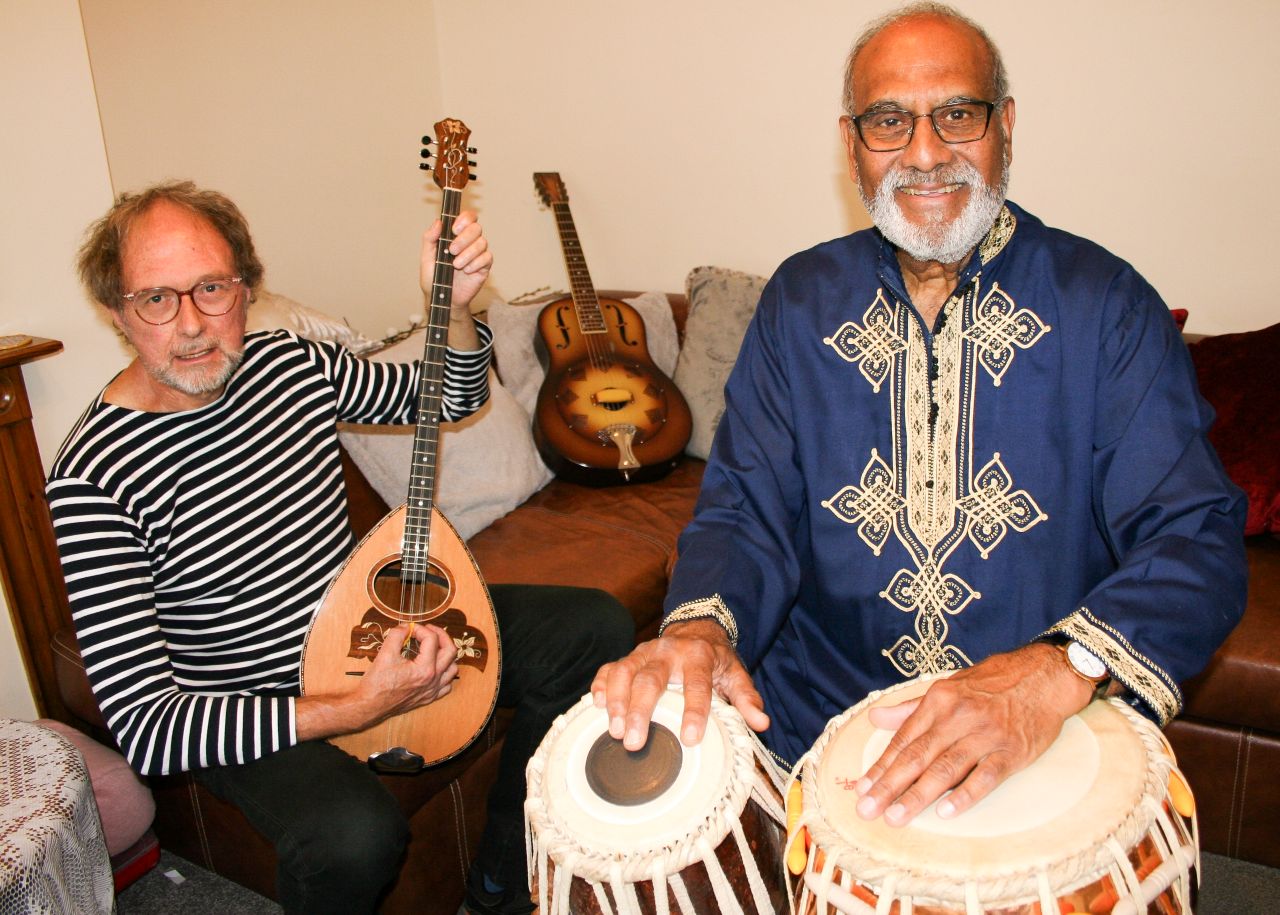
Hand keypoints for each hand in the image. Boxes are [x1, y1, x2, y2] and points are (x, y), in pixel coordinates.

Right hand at [355, 623, 459, 720]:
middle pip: (450, 651)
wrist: (369, 706)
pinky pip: (447, 684)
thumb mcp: (385, 653)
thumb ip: (397, 635)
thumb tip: (406, 626)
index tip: (409, 628)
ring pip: (452, 668)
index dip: (420, 628)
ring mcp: (432, 690)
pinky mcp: (429, 698)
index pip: (431, 639)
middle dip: (441, 635)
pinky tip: (434, 667)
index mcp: (424, 669)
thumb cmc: (376, 683)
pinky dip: (444, 673)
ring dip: (446, 654)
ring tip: (433, 647)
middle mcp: (433, 680)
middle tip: (428, 630)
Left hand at [420, 209, 491, 321]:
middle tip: (452, 250)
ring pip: (482, 243)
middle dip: (464, 238)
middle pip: (476, 228)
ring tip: (456, 265)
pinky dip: (475, 263)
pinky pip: (487, 258)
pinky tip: (466, 271)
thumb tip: (438, 222)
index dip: (465, 219)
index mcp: (455, 235)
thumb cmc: (434, 278)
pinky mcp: (484, 266)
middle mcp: (469, 241)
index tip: (454, 229)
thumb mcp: (426, 257)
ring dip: (468, 253)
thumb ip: (429, 238)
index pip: (468, 217)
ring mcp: (478, 254)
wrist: (442, 299)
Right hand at [590, 618, 768, 749]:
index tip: (690, 739)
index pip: (697, 686)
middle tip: (634, 742)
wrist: (696, 627)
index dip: (694, 712)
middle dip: (641, 711)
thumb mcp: (735, 674)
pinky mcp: (628, 657)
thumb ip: (746, 698)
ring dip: (617, 702)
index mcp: (699, 657)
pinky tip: (597, 706)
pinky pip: (609, 668)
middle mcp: (668, 653)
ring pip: (624, 673)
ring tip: (614, 730)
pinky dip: (600, 685)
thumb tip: (762, 723)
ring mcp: (644, 653)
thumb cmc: (715, 659)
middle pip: (650, 680)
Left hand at [854, 642, 1093, 826]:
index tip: (861, 788)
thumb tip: (875, 717)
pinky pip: (985, 777)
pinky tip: (945, 812)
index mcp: (939, 700)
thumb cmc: (993, 683)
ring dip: (917, 796)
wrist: (1044, 676)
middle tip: (867, 809)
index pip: (904, 738)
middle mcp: (958, 716)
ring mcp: (985, 735)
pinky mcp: (1011, 752)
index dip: (881, 765)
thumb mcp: (949, 686)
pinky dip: (965, 795)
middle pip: (917, 756)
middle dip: (889, 785)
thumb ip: (911, 707)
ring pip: (945, 769)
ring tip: (895, 818)